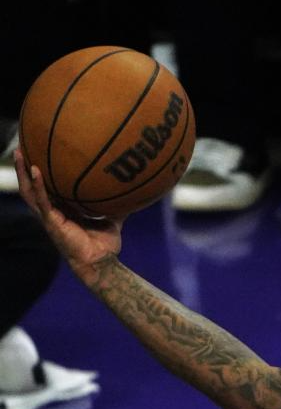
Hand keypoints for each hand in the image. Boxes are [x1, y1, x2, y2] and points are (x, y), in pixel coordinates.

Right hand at [14, 148, 123, 284]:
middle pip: (32, 186)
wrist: (101, 262)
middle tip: (21, 146)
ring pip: (29, 191)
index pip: (48, 187)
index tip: (39, 151)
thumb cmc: (105, 245)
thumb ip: (118, 206)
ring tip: (19, 152)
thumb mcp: (113, 220)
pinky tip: (35, 170)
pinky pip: (42, 201)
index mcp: (63, 210)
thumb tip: (133, 193)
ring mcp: (49, 217)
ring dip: (22, 172)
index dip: (41, 172)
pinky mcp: (51, 222)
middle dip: (24, 167)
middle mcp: (52, 212)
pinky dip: (37, 185)